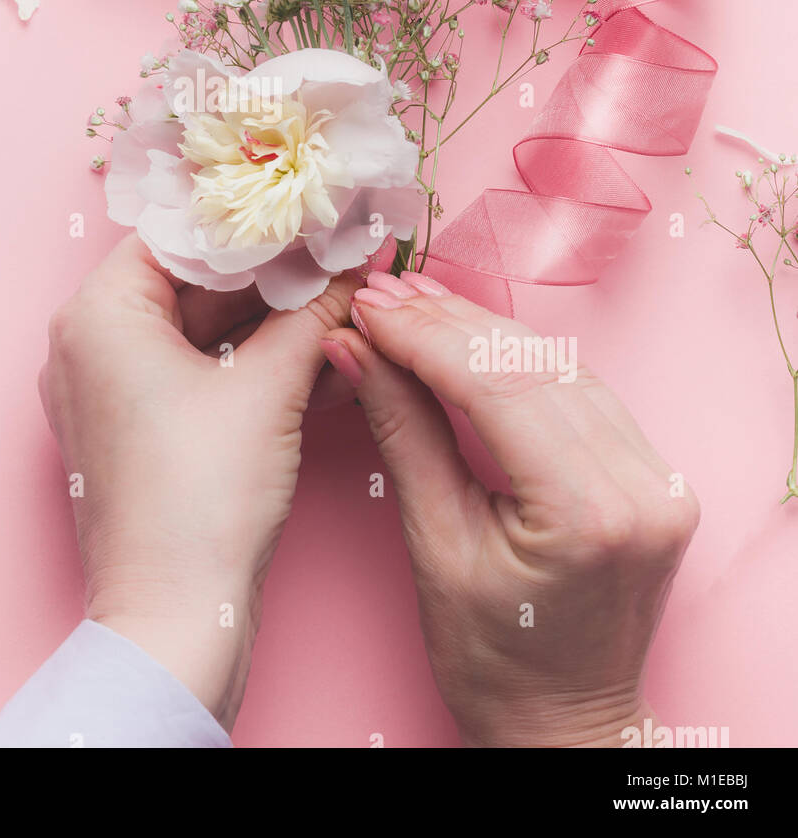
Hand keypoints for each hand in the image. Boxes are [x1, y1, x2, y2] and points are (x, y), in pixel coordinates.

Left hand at [39, 235, 384, 730]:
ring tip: (342, 298)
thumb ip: (316, 310)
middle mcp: (89, 344)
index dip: (252, 219)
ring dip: (271, 318)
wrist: (174, 622)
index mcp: (98, 314)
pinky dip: (252, 363)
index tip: (312, 208)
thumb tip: (357, 259)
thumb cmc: (202, 500)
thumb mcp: (270, 388)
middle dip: (273, 271)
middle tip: (340, 249)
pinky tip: (320, 355)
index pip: (179, 232)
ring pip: (200, 329)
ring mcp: (109, 392)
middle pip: (191, 280)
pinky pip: (197, 374)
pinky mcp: (136, 432)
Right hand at [320, 271, 698, 747]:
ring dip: (481, 331)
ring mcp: (660, 477)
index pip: (497, 386)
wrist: (566, 721)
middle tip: (381, 295)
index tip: (369, 308)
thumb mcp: (434, 545)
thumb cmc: (494, 658)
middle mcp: (642, 485)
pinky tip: (469, 337)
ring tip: (412, 305)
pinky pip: (582, 388)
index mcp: (588, 514)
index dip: (425, 337)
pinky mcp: (656, 472)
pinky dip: (519, 359)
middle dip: (448, 323)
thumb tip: (356, 349)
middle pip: (532, 364)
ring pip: (559, 365)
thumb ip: (402, 431)